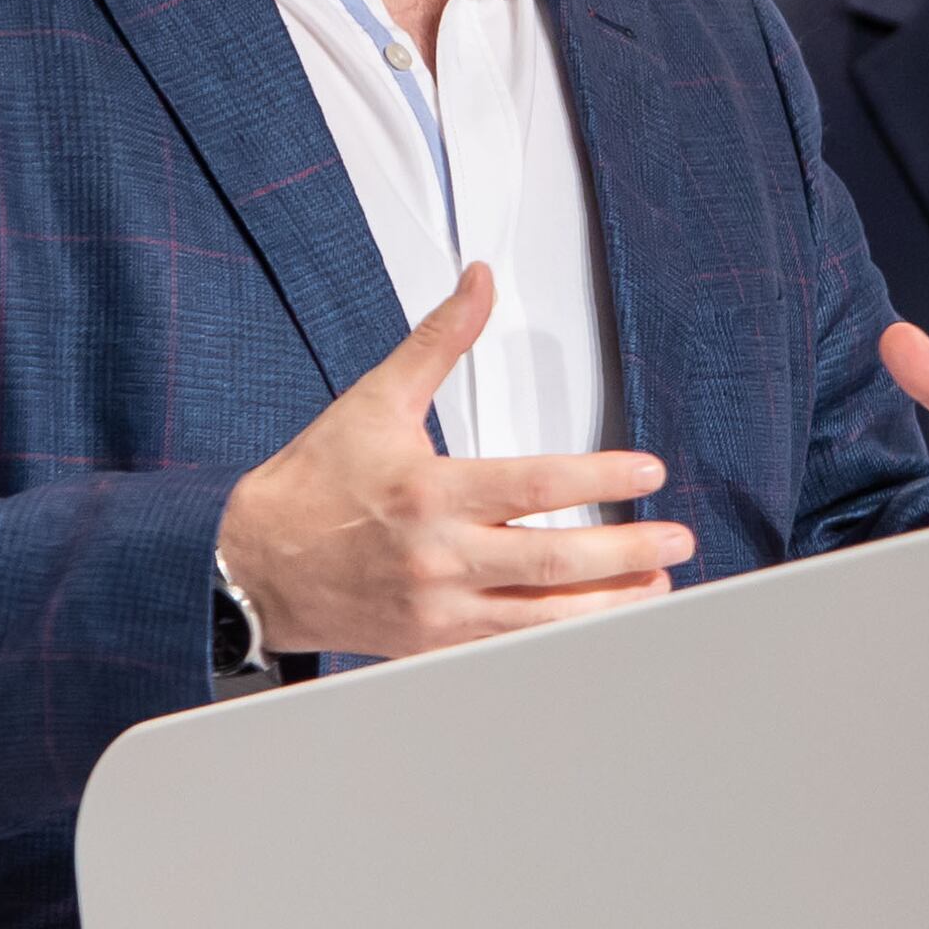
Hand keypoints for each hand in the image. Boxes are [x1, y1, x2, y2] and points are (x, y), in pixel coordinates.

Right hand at [217, 264, 697, 657]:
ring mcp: (437, 609)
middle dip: (626, 552)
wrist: (251, 568)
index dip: (599, 478)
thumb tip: (478, 281)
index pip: (534, 487)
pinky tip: (600, 624)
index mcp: (428, 494)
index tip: (647, 471)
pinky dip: (561, 637)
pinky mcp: (433, 645)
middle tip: (677, 540)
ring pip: (541, 617)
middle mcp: (438, 556)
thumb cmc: (311, 485)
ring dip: (608, 603)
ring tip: (658, 588)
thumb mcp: (375, 400)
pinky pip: (510, 647)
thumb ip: (437, 341)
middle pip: (552, 560)